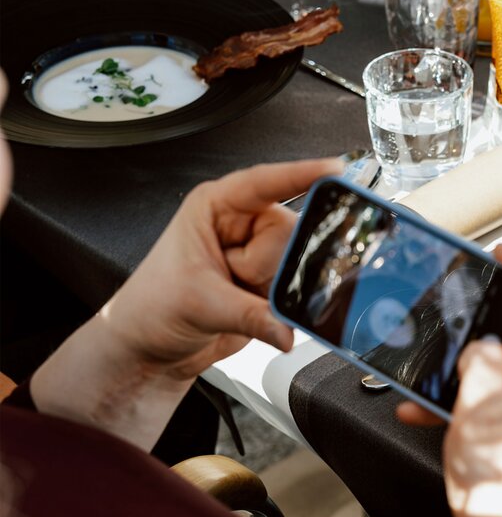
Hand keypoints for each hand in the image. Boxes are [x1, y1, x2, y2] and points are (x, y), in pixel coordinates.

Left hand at [102, 158, 340, 377]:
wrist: (152, 346)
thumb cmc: (154, 307)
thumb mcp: (201, 305)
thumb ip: (251, 317)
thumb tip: (287, 329)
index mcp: (215, 208)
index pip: (265, 184)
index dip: (301, 175)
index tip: (334, 170)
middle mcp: (242, 225)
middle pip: (289, 232)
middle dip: (269, 265)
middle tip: (235, 279)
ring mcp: (260, 255)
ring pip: (299, 263)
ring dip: (274, 289)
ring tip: (237, 296)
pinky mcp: (272, 283)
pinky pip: (300, 289)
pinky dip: (287, 306)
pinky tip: (260, 310)